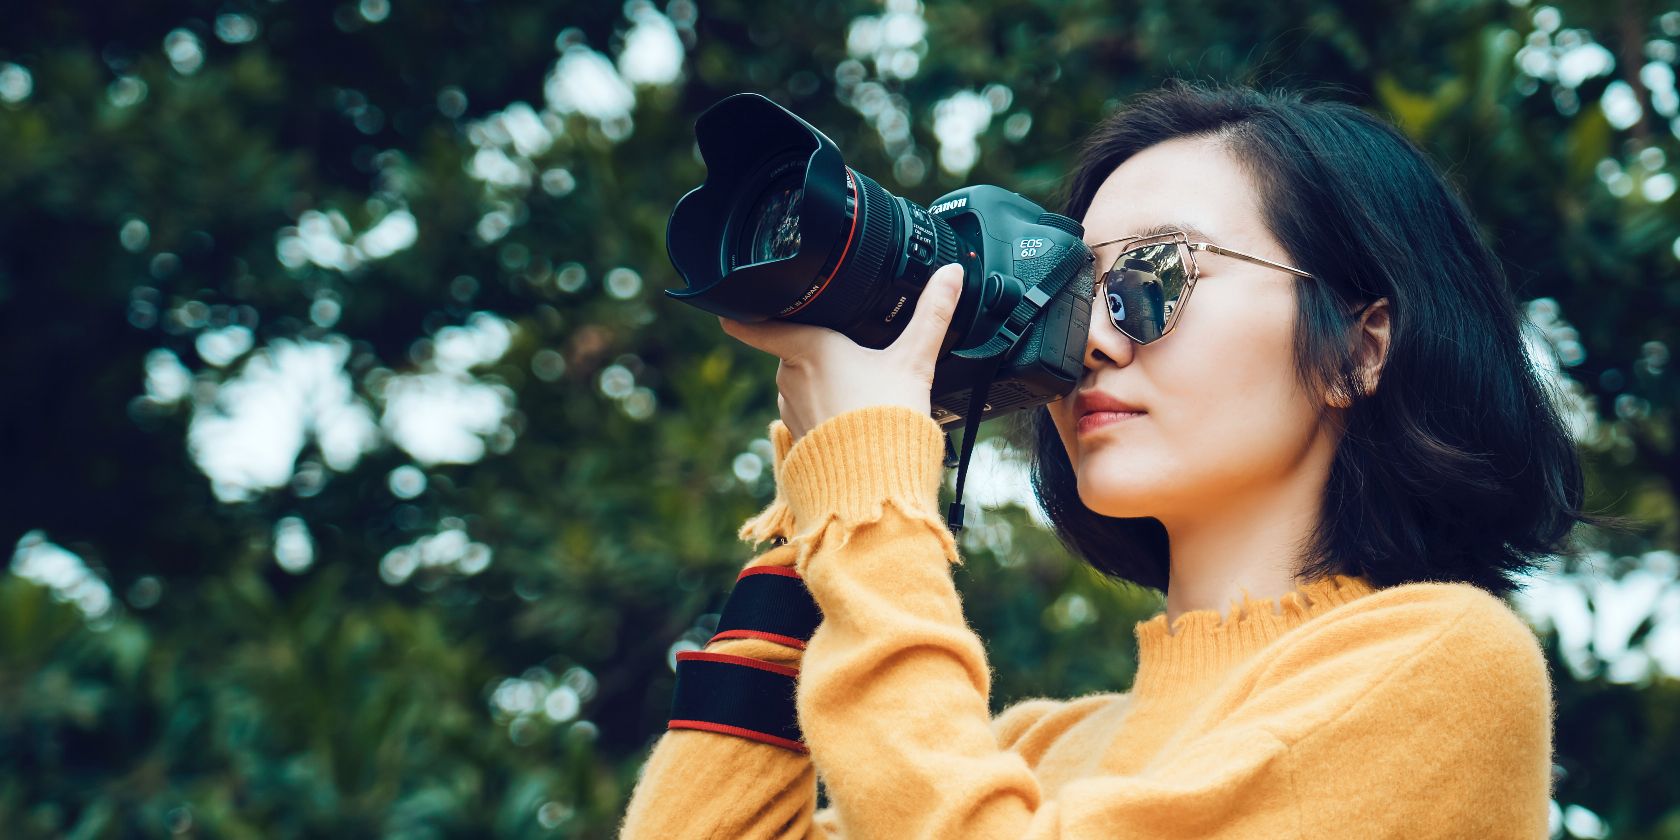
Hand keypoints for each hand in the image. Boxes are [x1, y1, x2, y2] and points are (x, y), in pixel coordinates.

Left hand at [718, 263, 964, 440]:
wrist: (876, 482)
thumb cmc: (887, 418)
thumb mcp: (915, 360)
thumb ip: (932, 313)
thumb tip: (952, 274)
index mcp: (807, 347)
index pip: (753, 324)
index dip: (740, 311)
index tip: (735, 299)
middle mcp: (789, 376)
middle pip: (792, 348)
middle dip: (816, 348)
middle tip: (853, 351)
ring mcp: (790, 408)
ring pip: (799, 380)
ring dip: (820, 379)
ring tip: (859, 386)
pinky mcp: (798, 435)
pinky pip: (805, 410)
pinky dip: (823, 407)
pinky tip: (852, 412)